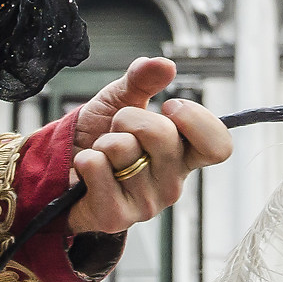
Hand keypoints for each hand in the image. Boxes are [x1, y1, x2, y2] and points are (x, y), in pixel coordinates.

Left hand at [65, 57, 233, 236]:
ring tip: (103, 154)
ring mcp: (147, 204)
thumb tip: (164, 64)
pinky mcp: (117, 217)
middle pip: (164, 136)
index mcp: (184, 156)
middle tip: (118, 129)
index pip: (219, 146)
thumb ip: (142, 81)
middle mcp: (172, 182)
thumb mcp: (121, 100)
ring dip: (103, 142)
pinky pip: (98, 168)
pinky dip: (86, 159)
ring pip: (124, 150)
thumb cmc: (100, 135)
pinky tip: (87, 171)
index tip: (170, 107)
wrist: (63, 166)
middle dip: (130, 119)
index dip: (197, 121)